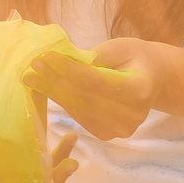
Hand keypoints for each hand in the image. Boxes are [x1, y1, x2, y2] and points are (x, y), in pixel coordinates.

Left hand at [27, 38, 160, 139]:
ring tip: (32, 77)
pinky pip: (79, 117)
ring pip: (78, 110)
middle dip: (54, 82)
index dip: (68, 70)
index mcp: (139, 90)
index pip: (95, 81)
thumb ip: (93, 56)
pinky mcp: (108, 135)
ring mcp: (120, 129)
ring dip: (53, 93)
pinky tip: (47, 89)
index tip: (45, 56)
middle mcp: (132, 115)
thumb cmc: (134, 58)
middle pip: (84, 99)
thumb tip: (60, 61)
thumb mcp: (119, 47)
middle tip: (31, 67)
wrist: (151, 79)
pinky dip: (62, 103)